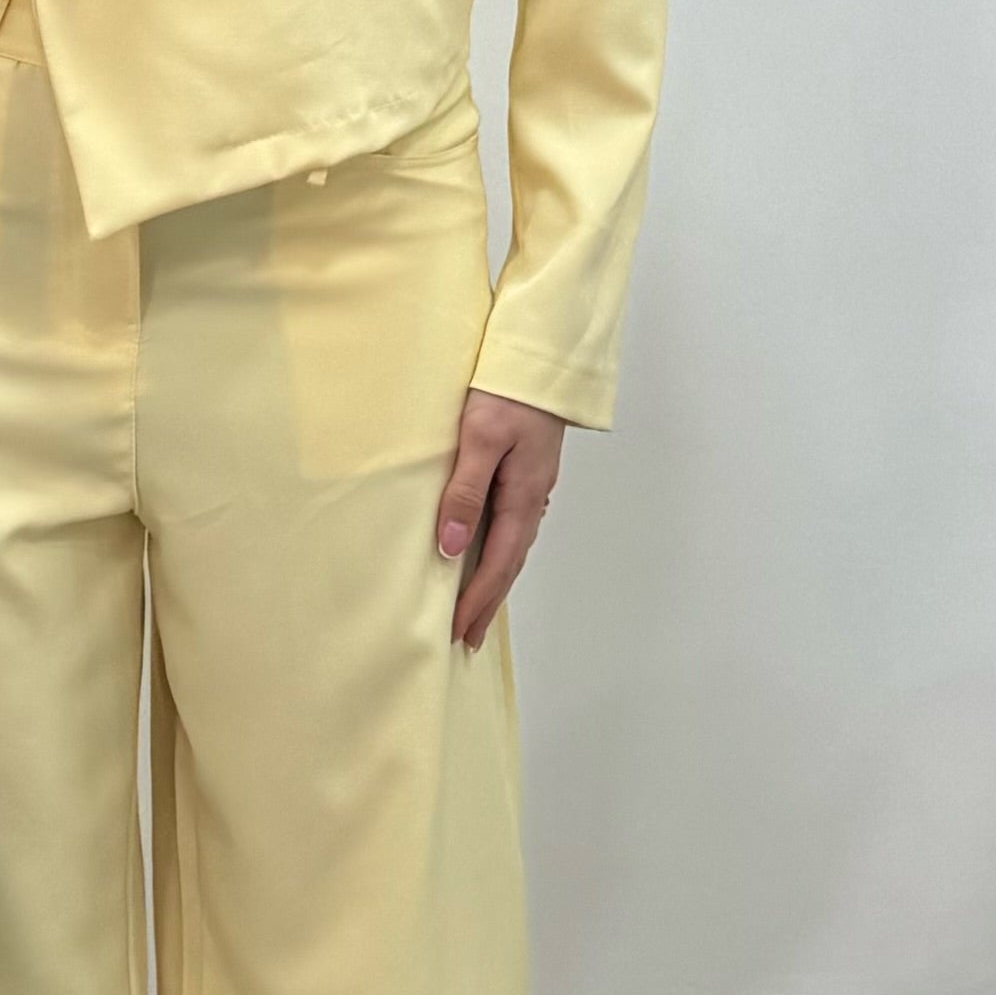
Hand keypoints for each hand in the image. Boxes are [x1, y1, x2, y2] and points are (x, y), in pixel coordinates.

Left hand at [434, 386, 563, 648]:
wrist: (542, 357)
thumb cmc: (508, 390)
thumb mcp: (479, 438)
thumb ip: (466, 491)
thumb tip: (453, 546)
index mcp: (524, 495)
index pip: (498, 562)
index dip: (478, 600)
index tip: (458, 630)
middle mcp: (533, 498)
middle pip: (510, 562)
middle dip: (488, 602)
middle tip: (467, 637)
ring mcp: (532, 487)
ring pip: (513, 546)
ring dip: (494, 580)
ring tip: (475, 608)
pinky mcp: (527, 473)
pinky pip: (512, 525)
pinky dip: (499, 552)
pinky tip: (486, 554)